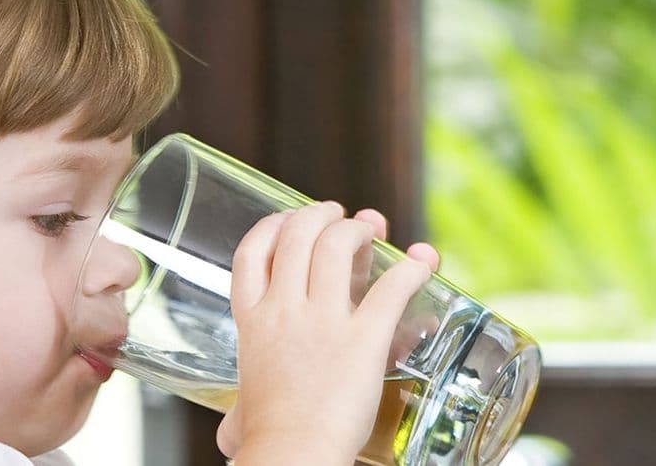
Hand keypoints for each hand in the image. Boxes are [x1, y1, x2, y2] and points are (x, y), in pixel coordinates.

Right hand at [215, 202, 441, 463]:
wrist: (292, 454)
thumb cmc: (268, 439)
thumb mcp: (240, 411)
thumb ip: (239, 411)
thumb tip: (232, 432)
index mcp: (252, 321)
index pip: (252, 252)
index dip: (272, 226)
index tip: (288, 220)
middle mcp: (284, 309)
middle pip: (297, 234)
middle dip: (320, 215)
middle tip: (338, 216)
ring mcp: (324, 320)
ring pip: (337, 245)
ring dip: (357, 229)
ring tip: (370, 227)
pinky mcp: (365, 339)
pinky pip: (392, 288)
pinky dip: (413, 269)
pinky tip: (423, 263)